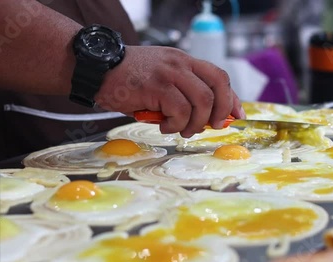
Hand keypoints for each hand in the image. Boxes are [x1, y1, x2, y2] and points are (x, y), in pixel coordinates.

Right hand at [96, 46, 244, 137]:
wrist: (97, 69)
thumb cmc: (128, 80)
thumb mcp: (162, 81)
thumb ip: (183, 95)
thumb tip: (207, 119)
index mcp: (184, 61)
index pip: (219, 77)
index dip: (231, 98)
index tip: (236, 116)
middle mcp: (180, 64)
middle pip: (217, 88)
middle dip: (219, 113)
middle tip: (210, 127)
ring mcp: (169, 73)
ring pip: (201, 102)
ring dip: (195, 123)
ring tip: (180, 129)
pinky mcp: (156, 86)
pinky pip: (180, 110)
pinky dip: (175, 124)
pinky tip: (163, 125)